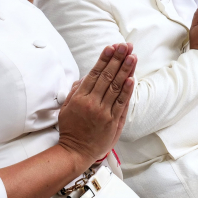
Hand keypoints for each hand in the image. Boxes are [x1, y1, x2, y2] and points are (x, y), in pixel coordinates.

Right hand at [58, 43, 136, 169]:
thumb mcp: (65, 108)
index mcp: (80, 98)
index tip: (111, 47)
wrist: (75, 152)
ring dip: (125, 70)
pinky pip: (122, 104)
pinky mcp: (113, 122)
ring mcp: (104, 113)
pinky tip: (131, 78)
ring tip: (132, 56)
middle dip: (117, 59)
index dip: (104, 59)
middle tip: (125, 46)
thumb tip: (84, 78)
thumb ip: (74, 91)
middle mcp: (93, 103)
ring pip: (116, 87)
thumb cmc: (70, 130)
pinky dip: (127, 91)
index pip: (94, 74)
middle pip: (107, 77)